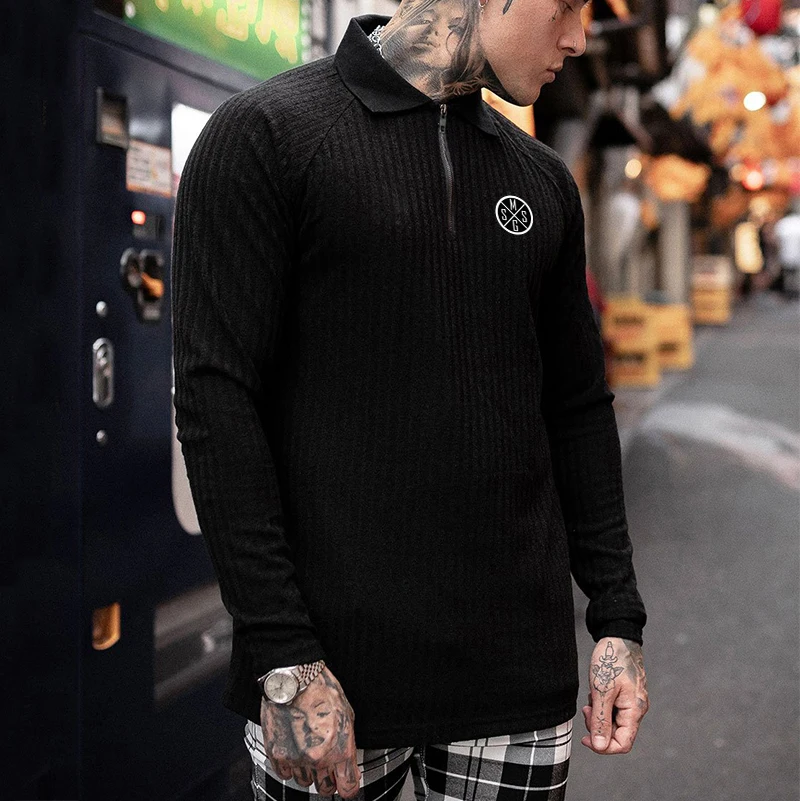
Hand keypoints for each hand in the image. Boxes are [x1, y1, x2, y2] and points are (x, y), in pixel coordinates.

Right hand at [260, 666, 361, 797]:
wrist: (294, 680)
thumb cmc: (322, 691)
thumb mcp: (347, 715)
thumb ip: (347, 743)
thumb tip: (347, 762)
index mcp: (340, 749)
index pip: (348, 787)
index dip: (349, 787)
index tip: (347, 784)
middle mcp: (319, 759)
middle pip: (326, 789)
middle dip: (328, 780)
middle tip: (326, 766)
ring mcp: (296, 758)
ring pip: (304, 782)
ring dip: (308, 771)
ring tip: (307, 750)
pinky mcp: (277, 754)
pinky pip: (284, 774)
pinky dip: (289, 766)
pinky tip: (293, 751)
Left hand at [580, 637, 648, 754]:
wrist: (617, 636)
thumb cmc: (611, 660)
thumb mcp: (601, 691)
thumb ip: (601, 720)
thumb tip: (600, 746)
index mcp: (634, 710)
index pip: (623, 744)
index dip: (603, 747)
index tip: (585, 738)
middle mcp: (636, 709)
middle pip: (617, 734)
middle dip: (598, 727)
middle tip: (586, 710)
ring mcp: (631, 701)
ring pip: (613, 722)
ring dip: (598, 715)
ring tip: (591, 698)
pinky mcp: (625, 694)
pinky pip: (612, 709)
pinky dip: (601, 705)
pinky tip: (596, 691)